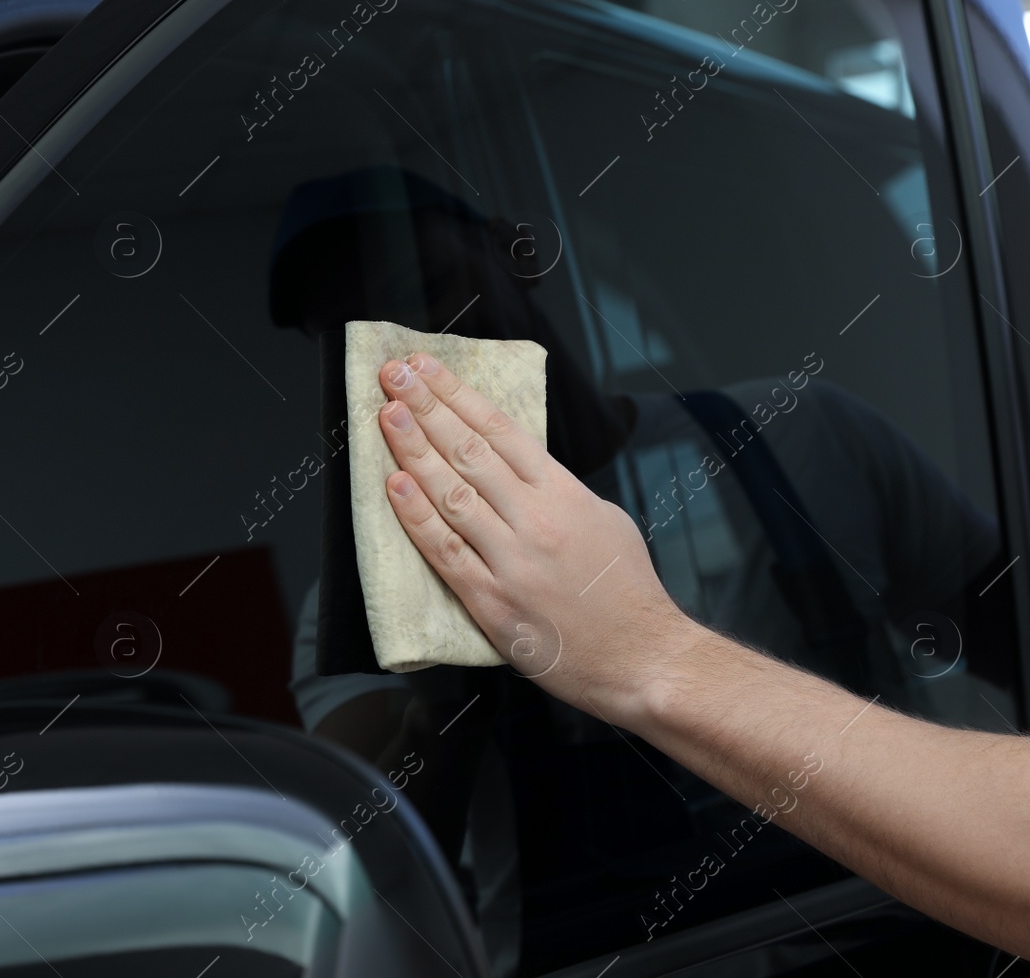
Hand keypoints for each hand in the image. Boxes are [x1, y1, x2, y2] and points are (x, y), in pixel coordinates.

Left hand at [376, 352, 695, 724]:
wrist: (643, 659)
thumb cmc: (628, 593)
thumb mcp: (605, 520)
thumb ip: (559, 492)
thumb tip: (519, 471)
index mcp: (564, 493)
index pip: (500, 430)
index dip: (458, 396)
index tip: (427, 370)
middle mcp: (536, 519)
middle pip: (469, 451)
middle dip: (426, 407)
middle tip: (394, 377)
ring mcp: (512, 561)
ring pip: (452, 493)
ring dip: (413, 450)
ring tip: (386, 416)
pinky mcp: (493, 602)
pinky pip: (446, 552)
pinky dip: (416, 517)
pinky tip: (394, 486)